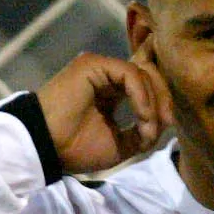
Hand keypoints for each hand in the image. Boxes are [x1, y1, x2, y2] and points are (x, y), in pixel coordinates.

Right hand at [35, 51, 169, 174]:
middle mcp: (106, 76)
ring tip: (149, 126)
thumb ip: (141, 133)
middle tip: (167, 122)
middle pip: (148, 76)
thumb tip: (160, 123)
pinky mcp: (94, 64)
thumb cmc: (75, 148)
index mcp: (110, 92)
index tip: (167, 126)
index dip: (161, 102)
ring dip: (153, 101)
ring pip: (142, 73)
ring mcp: (100, 68)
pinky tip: (142, 115)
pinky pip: (130, 74)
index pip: (146, 86)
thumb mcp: (119, 145)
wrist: (47, 147)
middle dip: (163, 98)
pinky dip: (141, 95)